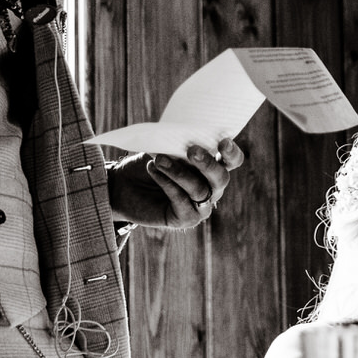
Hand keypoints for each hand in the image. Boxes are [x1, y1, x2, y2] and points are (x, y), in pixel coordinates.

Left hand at [108, 139, 244, 228]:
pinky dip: (167, 184)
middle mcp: (212, 187)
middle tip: (192, 151)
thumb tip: (184, 138)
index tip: (223, 142)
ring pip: (199, 190)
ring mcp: (201, 205)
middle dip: (208, 164)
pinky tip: (153, 169)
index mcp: (214, 166)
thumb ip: (180, 144)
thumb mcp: (166, 147)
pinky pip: (182, 201)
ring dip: (179, 172)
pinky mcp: (185, 219)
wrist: (124, 184)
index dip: (232, 153)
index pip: (232, 161)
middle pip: (221, 178)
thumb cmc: (150, 160)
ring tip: (159, 159)